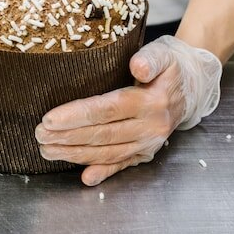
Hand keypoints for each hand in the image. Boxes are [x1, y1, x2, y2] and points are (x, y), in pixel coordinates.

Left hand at [35, 35, 221, 185]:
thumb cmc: (171, 67)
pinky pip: (122, 165)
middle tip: (39, 134)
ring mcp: (148, 143)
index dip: (78, 115)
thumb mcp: (164, 54)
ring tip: (47, 150)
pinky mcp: (145, 153)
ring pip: (107, 152)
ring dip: (76, 154)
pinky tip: (85, 178)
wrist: (194, 87)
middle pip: (103, 134)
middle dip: (68, 137)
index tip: (50, 118)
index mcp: (152, 102)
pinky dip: (103, 172)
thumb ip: (151, 59)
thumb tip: (137, 66)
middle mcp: (150, 127)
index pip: (108, 110)